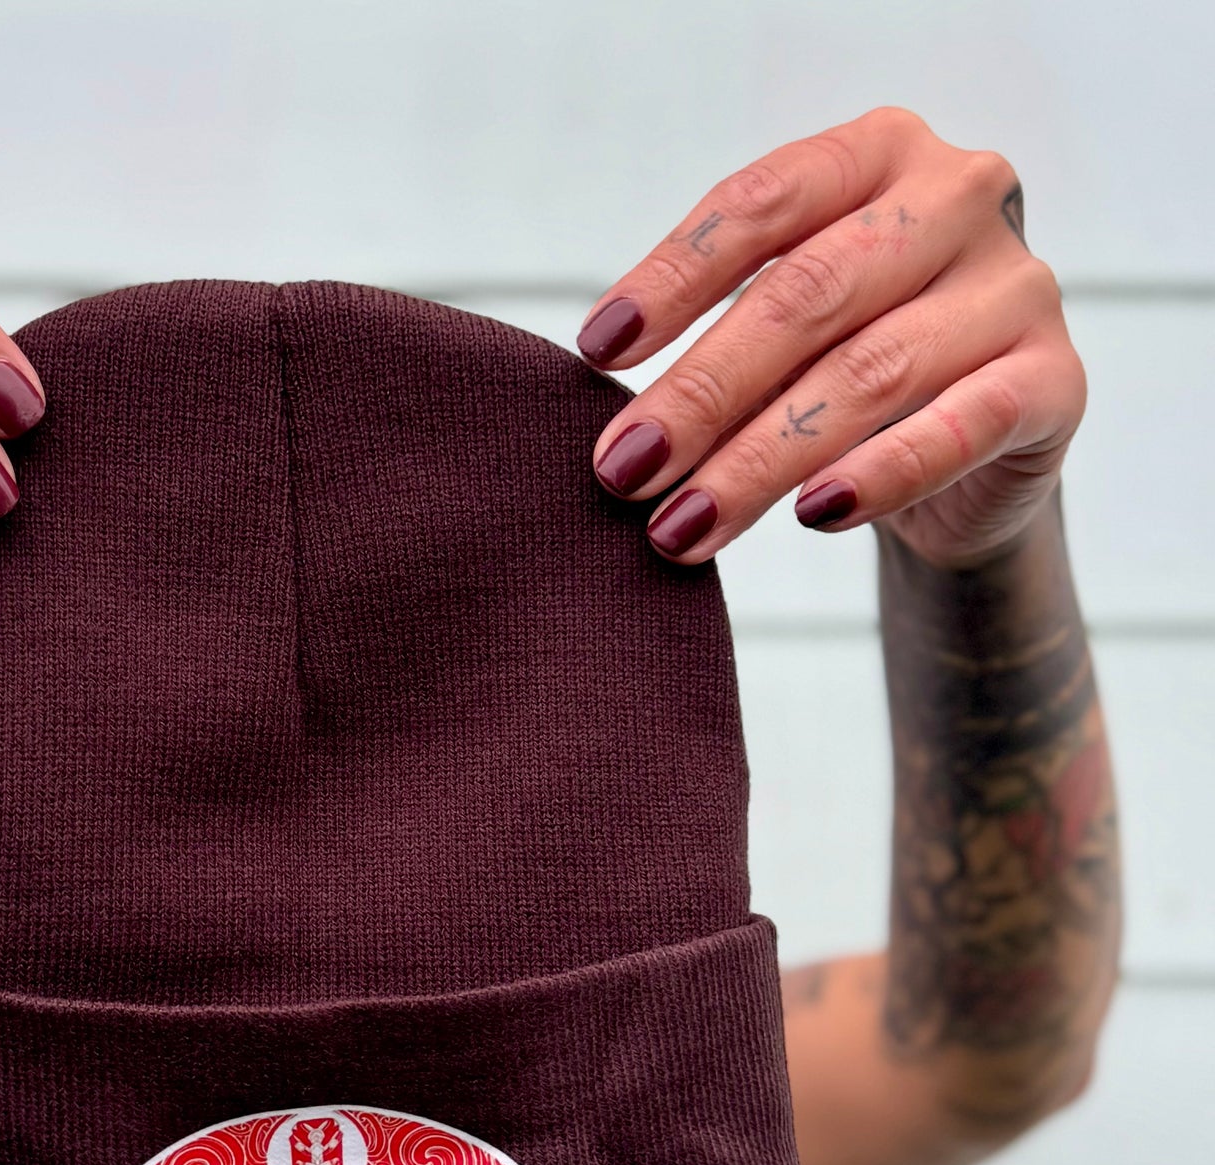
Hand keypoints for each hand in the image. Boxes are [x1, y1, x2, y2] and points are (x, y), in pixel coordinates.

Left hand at [575, 105, 1086, 571]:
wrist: (969, 455)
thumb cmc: (849, 367)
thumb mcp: (783, 334)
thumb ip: (721, 341)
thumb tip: (619, 426)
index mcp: (879, 154)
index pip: (760, 203)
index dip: (672, 277)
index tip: (594, 351)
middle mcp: (958, 197)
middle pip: (806, 295)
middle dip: (700, 392)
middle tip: (622, 469)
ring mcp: (1016, 286)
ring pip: (868, 373)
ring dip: (758, 461)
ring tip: (679, 526)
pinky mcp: (1054, 382)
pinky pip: (957, 430)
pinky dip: (877, 475)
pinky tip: (810, 516)